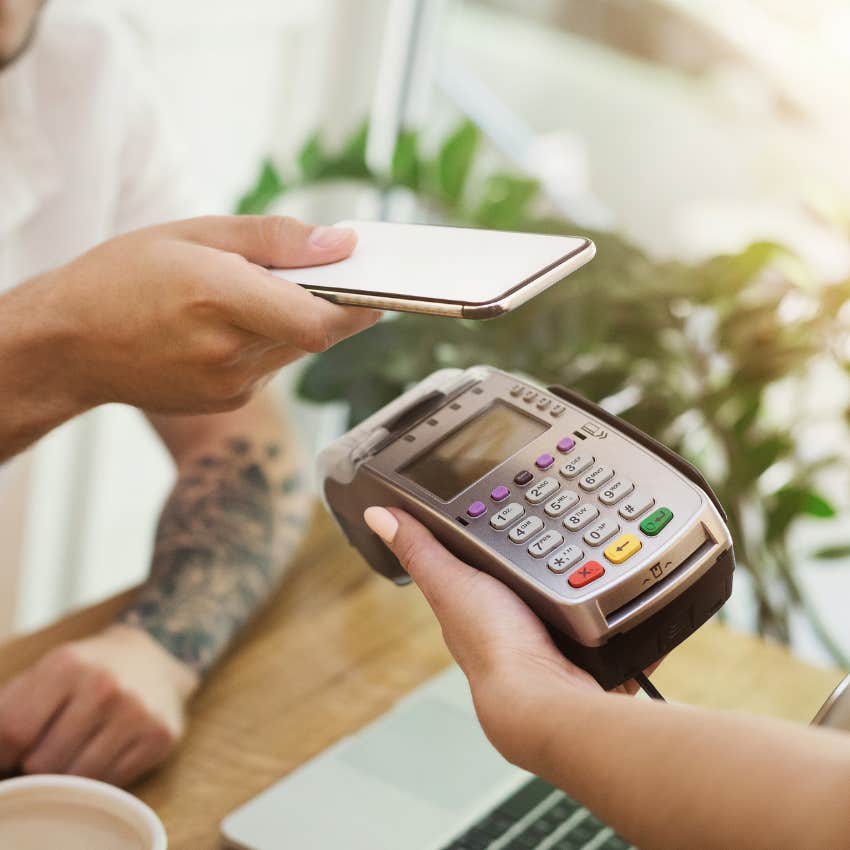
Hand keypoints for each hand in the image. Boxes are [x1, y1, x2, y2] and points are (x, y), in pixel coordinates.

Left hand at [0, 624, 197, 786]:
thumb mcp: (45, 671)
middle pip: (42, 763)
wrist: (155, 657)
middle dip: (38, 763)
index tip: (9, 756)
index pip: (13, 732)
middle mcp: (105, 686)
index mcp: (67, 665)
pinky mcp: (159, 736)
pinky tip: (107, 749)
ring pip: (77, 779)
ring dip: (69, 773)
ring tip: (78, 749)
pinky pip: (112, 782)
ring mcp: (136, 712)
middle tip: (51, 745)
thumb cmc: (87, 671)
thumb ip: (7, 710)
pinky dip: (102, 775)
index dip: (2, 754)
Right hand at [2, 216, 379, 427]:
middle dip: (333, 304)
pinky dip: (271, 342)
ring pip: (297, 351)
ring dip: (298, 321)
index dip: (362, 304)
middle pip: (318, 335)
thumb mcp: (195, 233)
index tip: (379, 282)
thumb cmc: (124, 276)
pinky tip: (234, 325)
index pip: (320, 320)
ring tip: (259, 294)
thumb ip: (275, 239)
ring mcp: (230, 387)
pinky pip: (272, 368)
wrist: (71, 344)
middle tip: (328, 274)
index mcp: (220, 299)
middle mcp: (229, 353)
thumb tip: (342, 245)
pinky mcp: (227, 402)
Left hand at [363, 507, 644, 770]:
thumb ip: (419, 549)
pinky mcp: (580, 642)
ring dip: (576, 567)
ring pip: (561, 583)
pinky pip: (591, 605)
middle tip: (557, 506)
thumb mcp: (449, 582)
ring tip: (589, 535)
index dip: (488, 526)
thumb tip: (377, 514)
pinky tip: (607, 576)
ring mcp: (545, 632)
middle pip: (523, 566)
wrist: (546, 697)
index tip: (504, 493)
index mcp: (470, 600)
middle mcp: (505, 617)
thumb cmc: (492, 646)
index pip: (475, 553)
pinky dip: (599, 593)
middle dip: (542, 541)